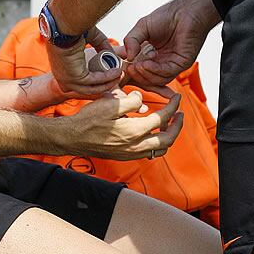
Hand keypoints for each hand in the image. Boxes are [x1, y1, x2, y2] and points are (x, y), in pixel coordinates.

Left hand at [46, 25, 120, 96]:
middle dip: (104, 84)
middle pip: (87, 88)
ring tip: (119, 75)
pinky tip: (117, 72)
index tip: (108, 75)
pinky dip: (108, 77)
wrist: (64, 26)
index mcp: (62, 70)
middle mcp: (63, 78)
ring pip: (92, 88)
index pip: (78, 83)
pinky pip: (95, 81)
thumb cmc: (72, 28)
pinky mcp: (75, 78)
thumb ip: (100, 46)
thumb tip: (112, 55)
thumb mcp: (89, 39)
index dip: (94, 82)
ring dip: (108, 83)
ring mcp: (68, 80)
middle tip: (117, 77)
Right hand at [61, 89, 182, 160]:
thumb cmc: (89, 120)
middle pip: (167, 139)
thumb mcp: (110, 103)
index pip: (162, 119)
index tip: (176, 98)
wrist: (73, 137)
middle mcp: (136, 146)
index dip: (172, 107)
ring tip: (168, 124)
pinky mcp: (125, 155)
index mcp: (135, 131)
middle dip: (177, 126)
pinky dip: (156, 143)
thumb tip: (141, 99)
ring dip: (168, 136)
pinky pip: (148, 153)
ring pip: (159, 149)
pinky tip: (151, 133)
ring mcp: (130, 153)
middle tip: (179, 114)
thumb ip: (130, 100)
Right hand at [123, 0, 219, 89]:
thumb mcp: (141, 27)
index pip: (139, 70)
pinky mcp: (181, 64)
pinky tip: (147, 63)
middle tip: (129, 68)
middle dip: (137, 75)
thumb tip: (128, 58)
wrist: (184, 11)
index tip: (122, 66)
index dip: (131, 71)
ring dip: (145, 74)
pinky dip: (154, 71)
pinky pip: (166, 73)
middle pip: (147, 78)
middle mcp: (161, 61)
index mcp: (151, 55)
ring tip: (137, 65)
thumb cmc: (166, 16)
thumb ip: (131, 40)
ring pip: (156, 80)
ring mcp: (171, 64)